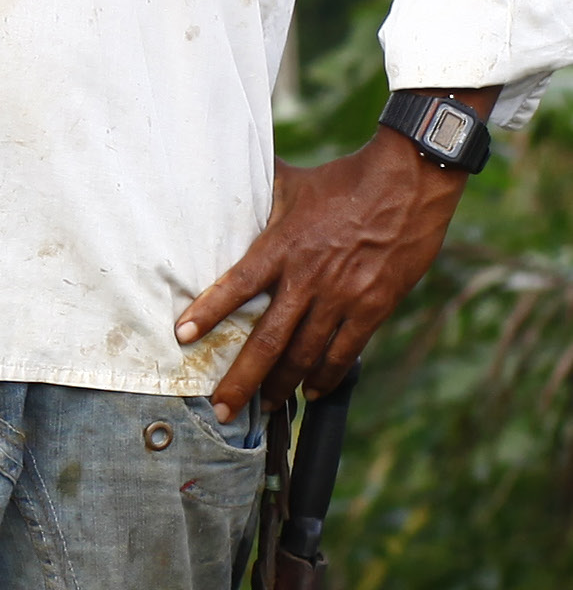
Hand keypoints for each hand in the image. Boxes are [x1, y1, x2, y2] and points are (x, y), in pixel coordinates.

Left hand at [176, 129, 469, 415]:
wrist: (409, 181)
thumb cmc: (345, 179)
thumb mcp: (293, 183)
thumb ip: (259, 194)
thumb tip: (223, 179)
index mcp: (282, 247)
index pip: (237, 285)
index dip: (208, 311)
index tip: (181, 336)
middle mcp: (308, 278)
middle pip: (267, 340)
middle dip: (241, 381)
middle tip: (220, 409)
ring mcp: (342, 296)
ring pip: (304, 355)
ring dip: (281, 387)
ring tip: (264, 408)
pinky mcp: (374, 306)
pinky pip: (345, 352)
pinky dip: (326, 377)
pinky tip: (313, 392)